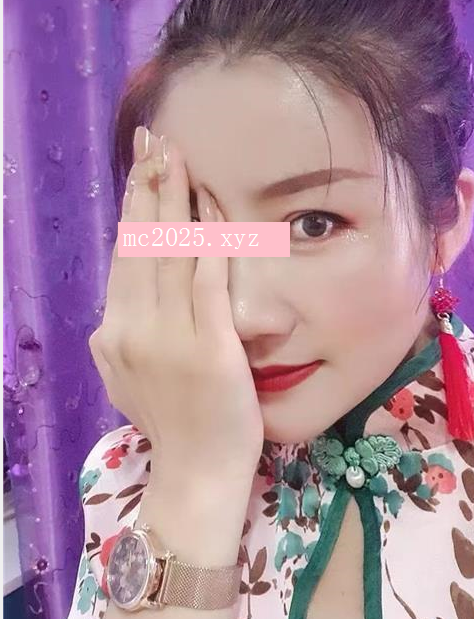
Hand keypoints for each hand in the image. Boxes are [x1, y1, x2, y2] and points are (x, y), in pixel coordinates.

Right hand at [88, 126, 264, 486]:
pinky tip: (214, 209)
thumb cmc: (174, 426)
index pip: (125, 257)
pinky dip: (211, 241)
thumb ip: (130, 332)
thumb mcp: (132, 376)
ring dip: (176, 201)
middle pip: (142, 244)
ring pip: (171, 255)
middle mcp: (132, 328)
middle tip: (157, 142)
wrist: (194, 476)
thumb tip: (131, 294)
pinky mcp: (210, 348)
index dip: (134, 209)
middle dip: (149, 188)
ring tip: (178, 159)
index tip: (140, 169)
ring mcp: (169, 337)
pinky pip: (209, 283)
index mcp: (114, 333)